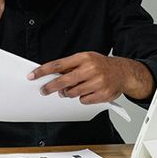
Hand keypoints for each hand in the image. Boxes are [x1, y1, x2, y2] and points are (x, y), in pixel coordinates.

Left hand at [27, 52, 153, 103]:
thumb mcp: (86, 59)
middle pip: (63, 81)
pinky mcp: (102, 94)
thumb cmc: (101, 66)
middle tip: (44, 90)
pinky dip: (83, 98)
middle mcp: (91, 69)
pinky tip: (89, 92)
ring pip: (73, 93)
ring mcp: (98, 82)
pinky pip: (83, 100)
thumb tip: (52, 76)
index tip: (33, 75)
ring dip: (69, 93)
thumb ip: (70, 66)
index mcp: (84, 58)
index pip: (58, 65)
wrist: (123, 72)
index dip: (43, 71)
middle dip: (50, 87)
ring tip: (75, 88)